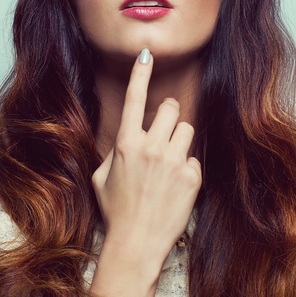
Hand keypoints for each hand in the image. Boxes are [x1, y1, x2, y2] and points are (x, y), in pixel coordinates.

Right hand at [91, 49, 201, 276]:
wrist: (136, 242)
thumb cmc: (115, 211)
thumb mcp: (102, 177)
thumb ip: (116, 151)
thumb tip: (128, 139)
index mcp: (125, 144)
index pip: (134, 99)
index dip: (141, 73)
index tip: (147, 54)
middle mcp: (151, 147)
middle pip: (170, 108)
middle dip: (168, 115)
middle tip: (163, 132)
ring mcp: (173, 161)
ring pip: (186, 130)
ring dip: (179, 141)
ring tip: (168, 165)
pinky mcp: (192, 176)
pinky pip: (193, 158)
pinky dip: (186, 169)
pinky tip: (175, 187)